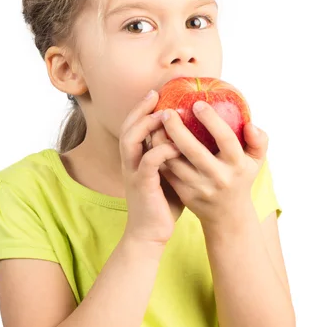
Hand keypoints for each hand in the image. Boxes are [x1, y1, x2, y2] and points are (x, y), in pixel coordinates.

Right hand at [119, 90, 182, 245]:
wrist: (151, 234)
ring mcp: (133, 174)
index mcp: (136, 158)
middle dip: (140, 109)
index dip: (142, 109)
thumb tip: (199, 137)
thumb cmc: (165, 204)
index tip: (157, 93)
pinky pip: (148, 163)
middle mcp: (130, 162)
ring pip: (130, 141)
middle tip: (156, 94)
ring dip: (146, 125)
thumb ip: (176, 156)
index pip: (133, 126)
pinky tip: (176, 146)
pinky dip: (160, 151)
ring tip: (165, 114)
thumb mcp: (171, 174)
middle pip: (127, 127)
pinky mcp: (142, 186)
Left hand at [151, 101, 268, 229]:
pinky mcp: (185, 194)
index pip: (226, 139)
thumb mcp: (256, 161)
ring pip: (175, 162)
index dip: (212, 120)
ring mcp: (200, 187)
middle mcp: (218, 177)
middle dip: (178, 130)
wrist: (227, 215)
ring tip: (154, 124)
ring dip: (161, 143)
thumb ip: (259, 140)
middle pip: (194, 151)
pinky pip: (168, 172)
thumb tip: (250, 125)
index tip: (197, 103)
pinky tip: (153, 140)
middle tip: (167, 112)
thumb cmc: (241, 178)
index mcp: (237, 165)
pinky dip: (158, 156)